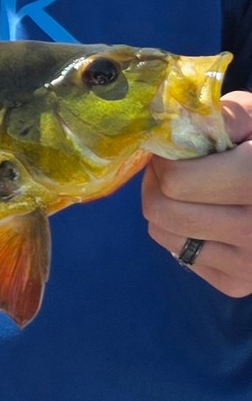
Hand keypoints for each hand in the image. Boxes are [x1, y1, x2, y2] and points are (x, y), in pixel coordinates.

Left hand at [143, 91, 251, 296]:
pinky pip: (180, 254)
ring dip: (165, 206)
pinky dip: (182, 232)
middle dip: (157, 182)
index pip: (176, 182)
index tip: (174, 147)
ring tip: (191, 189)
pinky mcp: (239, 284)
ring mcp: (249, 266)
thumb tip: (172, 124)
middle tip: (172, 167)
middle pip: (162, 211)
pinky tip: (208, 215)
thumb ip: (217, 116)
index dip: (166, 158)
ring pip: (163, 234)